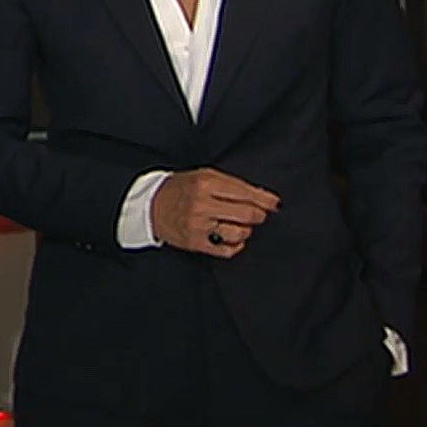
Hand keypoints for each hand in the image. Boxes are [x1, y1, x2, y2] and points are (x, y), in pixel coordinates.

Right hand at [150, 168, 279, 257]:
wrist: (151, 206)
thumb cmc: (181, 189)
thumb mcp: (204, 176)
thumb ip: (232, 184)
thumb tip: (264, 198)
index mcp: (206, 184)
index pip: (245, 193)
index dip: (265, 199)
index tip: (274, 203)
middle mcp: (203, 205)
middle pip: (247, 214)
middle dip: (258, 215)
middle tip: (256, 214)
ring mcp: (199, 226)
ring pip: (239, 233)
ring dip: (245, 230)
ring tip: (239, 225)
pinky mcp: (196, 243)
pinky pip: (227, 250)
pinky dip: (235, 246)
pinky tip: (230, 238)